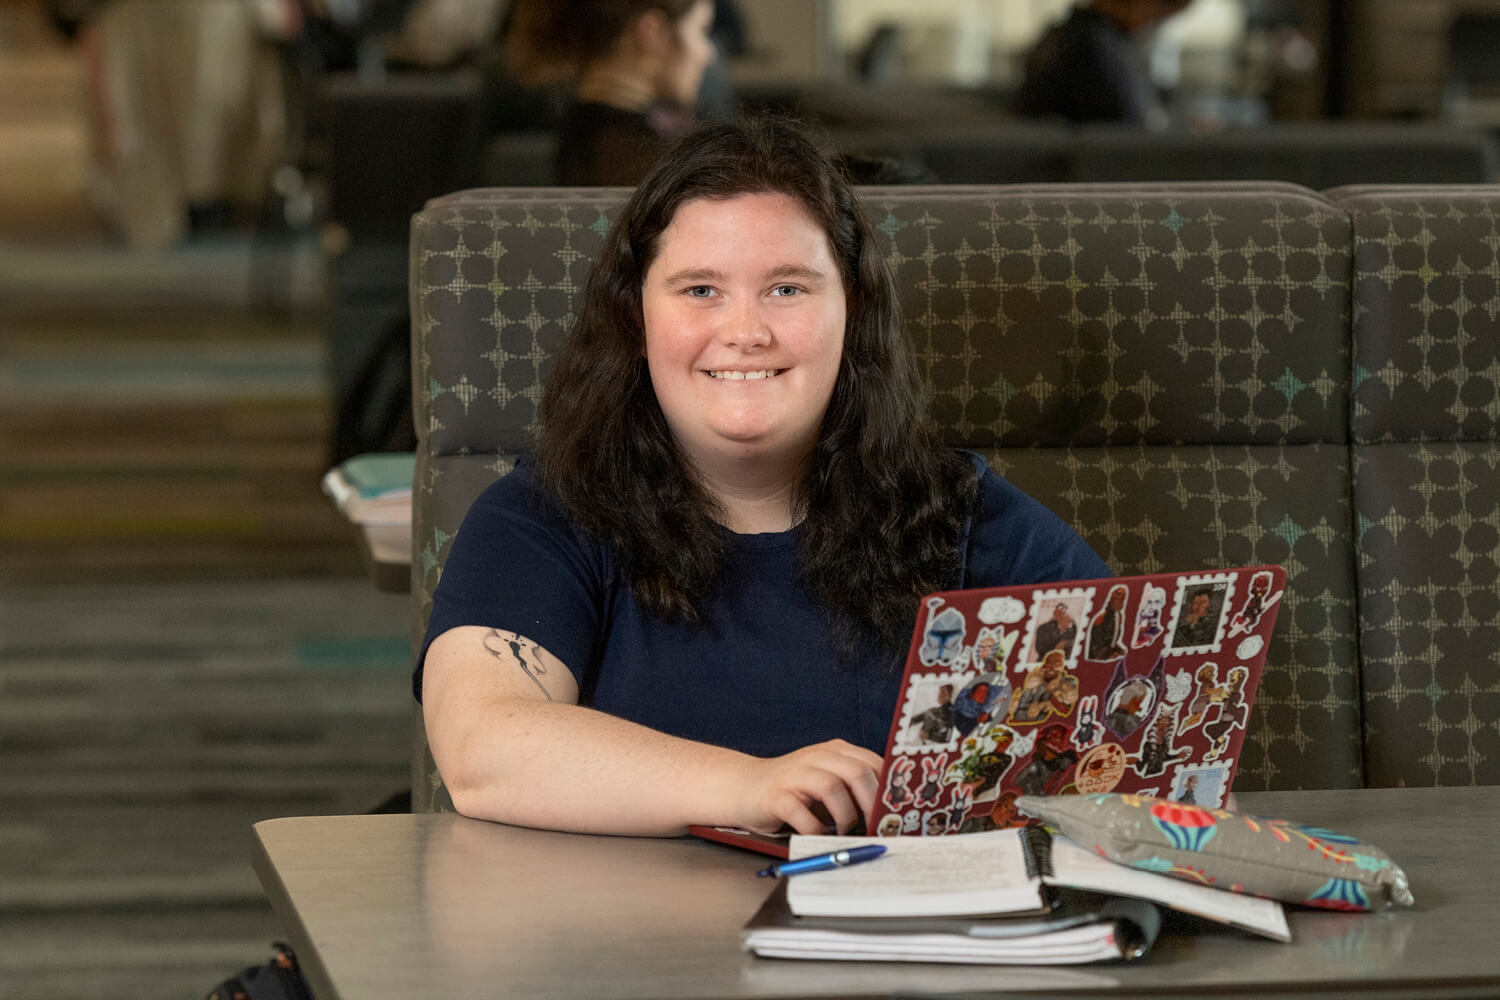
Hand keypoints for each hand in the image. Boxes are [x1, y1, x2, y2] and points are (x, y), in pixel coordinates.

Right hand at [732, 740, 882, 835]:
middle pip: (857, 772)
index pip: (874, 763)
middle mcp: (816, 757)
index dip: (889, 790)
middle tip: (874, 827)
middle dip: (871, 804)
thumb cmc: (795, 790)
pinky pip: (802, 813)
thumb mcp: (828, 779)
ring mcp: (795, 774)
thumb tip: (891, 815)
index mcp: (835, 751)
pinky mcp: (776, 795)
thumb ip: (855, 788)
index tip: (896, 813)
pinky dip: (815, 829)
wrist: (745, 787)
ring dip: (845, 816)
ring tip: (844, 831)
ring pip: (832, 787)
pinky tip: (818, 835)